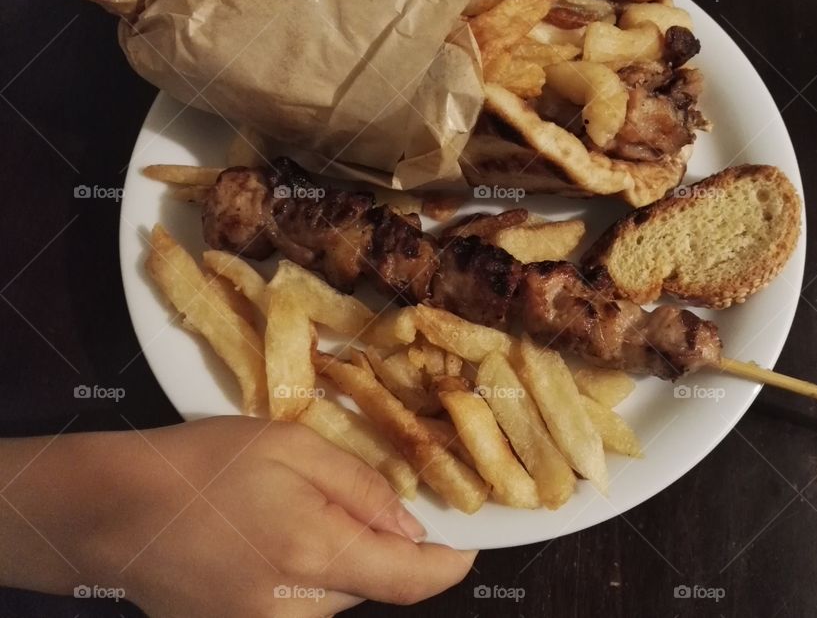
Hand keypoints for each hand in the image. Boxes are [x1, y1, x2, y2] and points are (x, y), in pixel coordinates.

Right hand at [0, 416, 475, 616]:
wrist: (118, 510)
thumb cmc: (206, 464)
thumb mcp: (292, 446)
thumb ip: (362, 487)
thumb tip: (414, 526)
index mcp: (317, 553)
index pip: (413, 580)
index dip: (450, 566)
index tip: (466, 546)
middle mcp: (298, 609)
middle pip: (376, 586)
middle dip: (382, 547)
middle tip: (350, 500)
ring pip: (340, 596)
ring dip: (342, 559)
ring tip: (293, 513)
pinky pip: (303, 608)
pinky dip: (308, 576)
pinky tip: (271, 538)